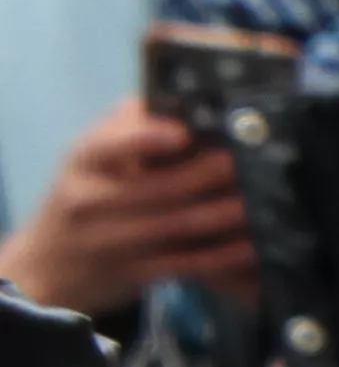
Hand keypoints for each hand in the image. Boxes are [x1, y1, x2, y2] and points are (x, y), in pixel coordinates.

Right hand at [0, 99, 253, 314]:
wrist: (53, 260)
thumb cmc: (90, 189)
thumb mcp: (96, 154)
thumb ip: (131, 125)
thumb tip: (180, 94)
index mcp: (84, 160)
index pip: (107, 146)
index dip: (144, 139)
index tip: (182, 134)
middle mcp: (89, 200)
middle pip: (152, 189)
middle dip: (202, 177)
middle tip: (244, 163)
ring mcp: (108, 240)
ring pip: (172, 226)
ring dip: (219, 215)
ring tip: (257, 202)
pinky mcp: (131, 272)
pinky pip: (181, 263)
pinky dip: (219, 256)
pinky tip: (251, 246)